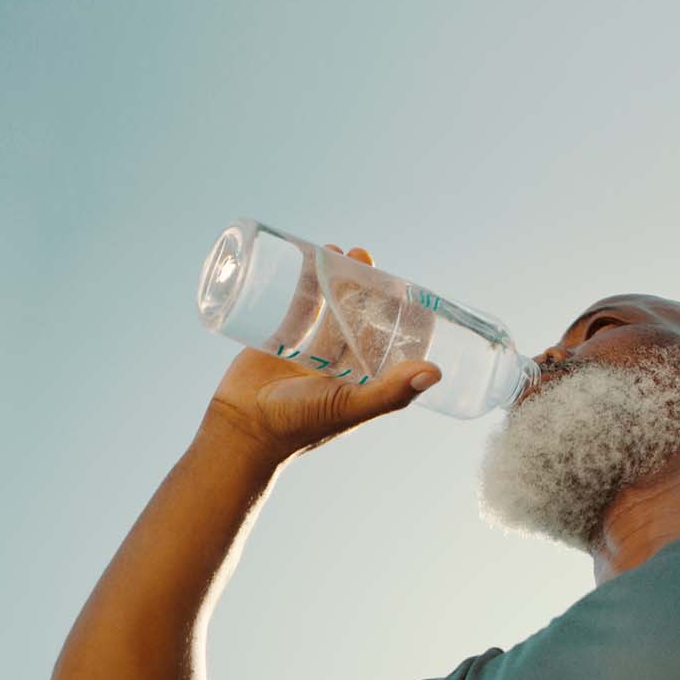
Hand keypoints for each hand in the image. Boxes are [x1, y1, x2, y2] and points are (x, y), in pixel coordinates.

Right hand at [204, 244, 441, 461]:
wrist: (242, 430)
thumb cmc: (300, 424)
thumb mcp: (350, 405)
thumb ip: (391, 392)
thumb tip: (436, 371)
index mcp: (361, 380)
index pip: (386, 340)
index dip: (394, 313)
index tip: (399, 283)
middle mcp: (338, 366)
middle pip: (356, 318)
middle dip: (362, 287)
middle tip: (362, 255)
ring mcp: (308, 354)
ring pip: (326, 310)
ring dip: (334, 281)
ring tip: (336, 250)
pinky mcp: (277, 343)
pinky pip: (294, 309)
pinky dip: (302, 287)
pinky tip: (307, 262)